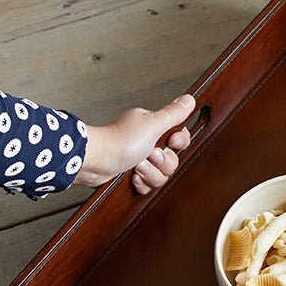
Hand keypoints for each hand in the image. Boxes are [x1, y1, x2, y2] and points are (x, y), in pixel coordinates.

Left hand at [79, 93, 195, 193]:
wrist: (96, 161)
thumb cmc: (119, 141)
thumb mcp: (153, 124)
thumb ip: (174, 113)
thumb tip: (189, 99)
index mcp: (153, 128)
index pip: (179, 137)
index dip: (178, 143)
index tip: (170, 141)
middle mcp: (147, 143)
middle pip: (172, 160)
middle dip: (162, 162)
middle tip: (149, 154)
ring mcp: (140, 160)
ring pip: (162, 175)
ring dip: (150, 173)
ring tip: (137, 166)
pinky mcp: (132, 175)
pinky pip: (148, 185)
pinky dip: (141, 183)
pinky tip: (132, 176)